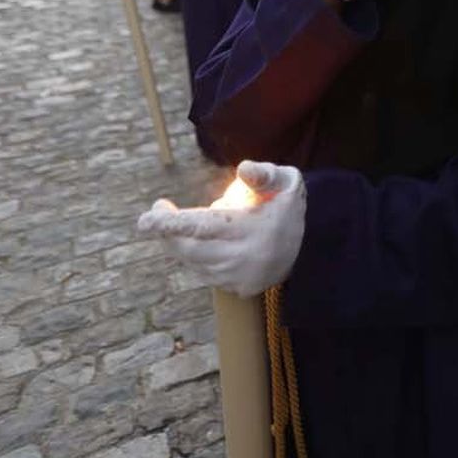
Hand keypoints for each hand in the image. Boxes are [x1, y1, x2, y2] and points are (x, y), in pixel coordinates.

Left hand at [137, 162, 305, 297]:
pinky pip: (203, 273)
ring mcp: (239, 277)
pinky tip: (204, 241)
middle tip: (159, 211)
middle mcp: (243, 257)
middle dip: (167, 232)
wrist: (311, 249)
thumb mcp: (286, 181)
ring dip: (181, 242)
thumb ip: (264, 173)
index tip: (146, 218)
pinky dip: (195, 256)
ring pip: (193, 262)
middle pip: (189, 249)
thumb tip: (243, 169)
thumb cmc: (287, 206)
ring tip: (187, 223)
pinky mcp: (237, 288)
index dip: (172, 223)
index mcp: (251, 229)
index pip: (203, 227)